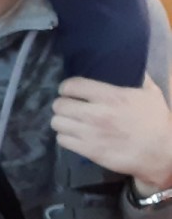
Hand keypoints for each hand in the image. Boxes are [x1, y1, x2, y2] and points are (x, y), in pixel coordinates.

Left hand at [52, 77, 171, 190]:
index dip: (66, 87)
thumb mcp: (151, 94)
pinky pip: (62, 140)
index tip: (69, 91)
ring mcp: (90, 133)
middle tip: (69, 107)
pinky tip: (73, 135)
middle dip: (62, 105)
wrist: (161, 152)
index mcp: (110, 97)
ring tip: (69, 121)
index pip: (72, 86)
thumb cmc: (157, 121)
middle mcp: (96, 113)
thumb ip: (140, 78)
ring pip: (57, 123)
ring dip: (62, 121)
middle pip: (59, 105)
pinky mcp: (88, 150)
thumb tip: (136, 67)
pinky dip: (65, 137)